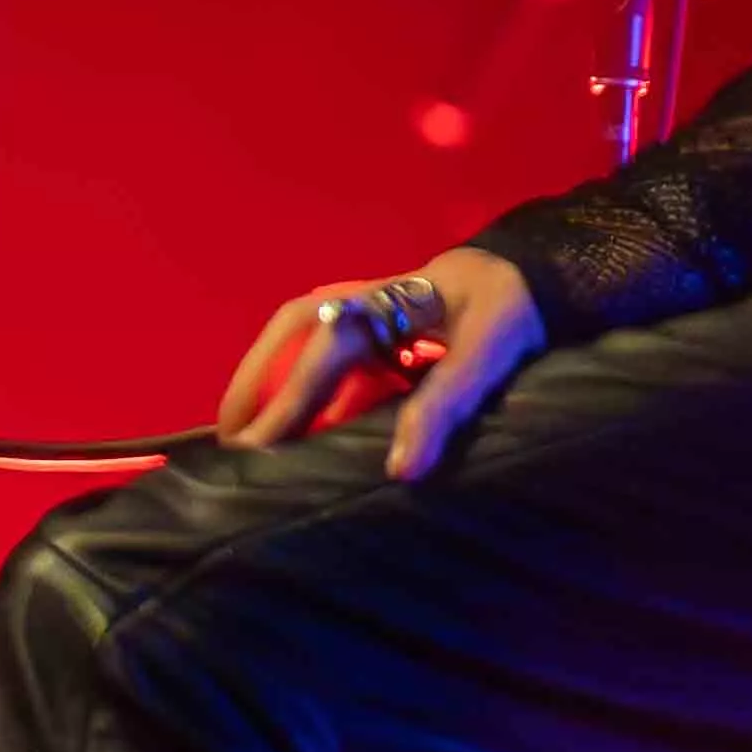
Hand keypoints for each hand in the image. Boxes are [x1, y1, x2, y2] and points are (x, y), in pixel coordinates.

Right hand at [216, 245, 548, 481]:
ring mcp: (361, 314)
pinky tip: (281, 431)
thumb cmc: (505, 315)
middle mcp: (363, 303)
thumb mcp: (489, 354)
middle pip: (294, 333)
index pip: (328, 350)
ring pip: (295, 341)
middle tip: (229, 441)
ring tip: (236, 439)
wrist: (522, 283)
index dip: (293, 400)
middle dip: (256, 384)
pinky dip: (293, 388)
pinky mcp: (368, 334)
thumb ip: (447, 403)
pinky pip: (318, 357)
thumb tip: (400, 469)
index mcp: (388, 301)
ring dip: (264, 383)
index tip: (259, 446)